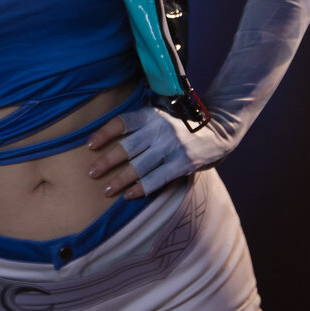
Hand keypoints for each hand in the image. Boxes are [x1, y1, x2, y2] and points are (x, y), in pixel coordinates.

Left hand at [87, 105, 228, 198]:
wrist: (219, 131)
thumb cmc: (184, 125)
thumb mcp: (163, 116)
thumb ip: (143, 124)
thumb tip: (113, 138)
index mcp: (152, 115)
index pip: (122, 122)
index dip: (104, 133)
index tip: (90, 145)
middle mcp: (160, 130)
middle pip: (126, 147)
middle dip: (106, 162)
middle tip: (92, 172)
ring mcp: (171, 147)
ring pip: (139, 167)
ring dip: (120, 180)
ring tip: (106, 190)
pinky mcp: (182, 164)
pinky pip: (156, 179)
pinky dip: (140, 189)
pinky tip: (129, 195)